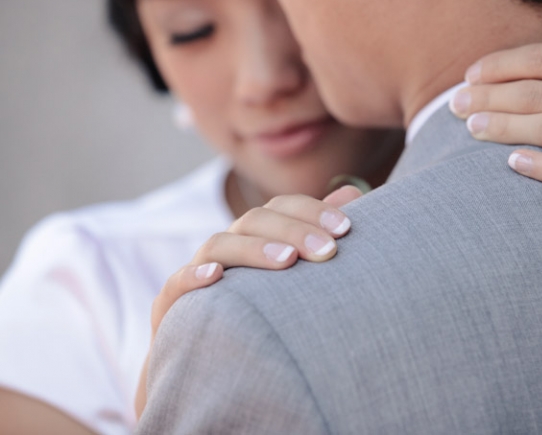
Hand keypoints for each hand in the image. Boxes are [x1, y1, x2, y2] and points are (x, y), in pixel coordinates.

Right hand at [134, 186, 362, 418]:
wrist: (209, 363)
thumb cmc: (262, 309)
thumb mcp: (294, 271)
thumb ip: (319, 231)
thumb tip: (355, 192)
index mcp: (257, 234)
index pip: (283, 207)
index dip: (313, 211)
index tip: (345, 229)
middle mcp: (228, 246)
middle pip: (255, 220)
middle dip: (293, 231)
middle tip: (327, 251)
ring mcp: (198, 271)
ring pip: (218, 244)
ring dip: (253, 249)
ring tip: (286, 261)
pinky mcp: (171, 305)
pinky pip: (177, 284)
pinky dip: (193, 276)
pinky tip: (216, 276)